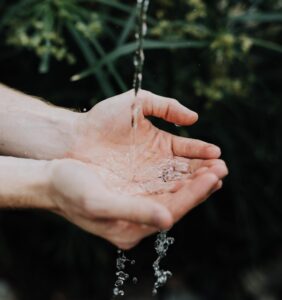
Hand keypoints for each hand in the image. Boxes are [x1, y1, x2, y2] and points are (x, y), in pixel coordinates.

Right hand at [48, 158, 226, 249]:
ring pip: (173, 192)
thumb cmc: (70, 191)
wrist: (53, 180)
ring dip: (194, 179)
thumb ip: (133, 213)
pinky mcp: (135, 191)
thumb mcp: (98, 203)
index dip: (194, 194)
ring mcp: (137, 203)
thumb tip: (168, 220)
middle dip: (201, 185)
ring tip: (214, 164)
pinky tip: (191, 165)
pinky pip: (163, 183)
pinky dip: (179, 174)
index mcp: (130, 228)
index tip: (214, 177)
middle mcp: (138, 218)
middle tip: (222, 168)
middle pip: (177, 202)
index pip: (172, 211)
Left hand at [70, 90, 223, 192]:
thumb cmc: (103, 119)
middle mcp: (158, 163)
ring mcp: (148, 178)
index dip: (202, 152)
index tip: (216, 154)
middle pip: (187, 170)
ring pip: (177, 183)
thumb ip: (165, 106)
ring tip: (212, 181)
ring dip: (195, 183)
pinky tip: (188, 192)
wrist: (76, 139)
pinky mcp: (136, 192)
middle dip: (205, 170)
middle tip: (221, 171)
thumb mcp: (136, 104)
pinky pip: (160, 194)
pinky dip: (175, 194)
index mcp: (161, 143)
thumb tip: (194, 118)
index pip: (187, 150)